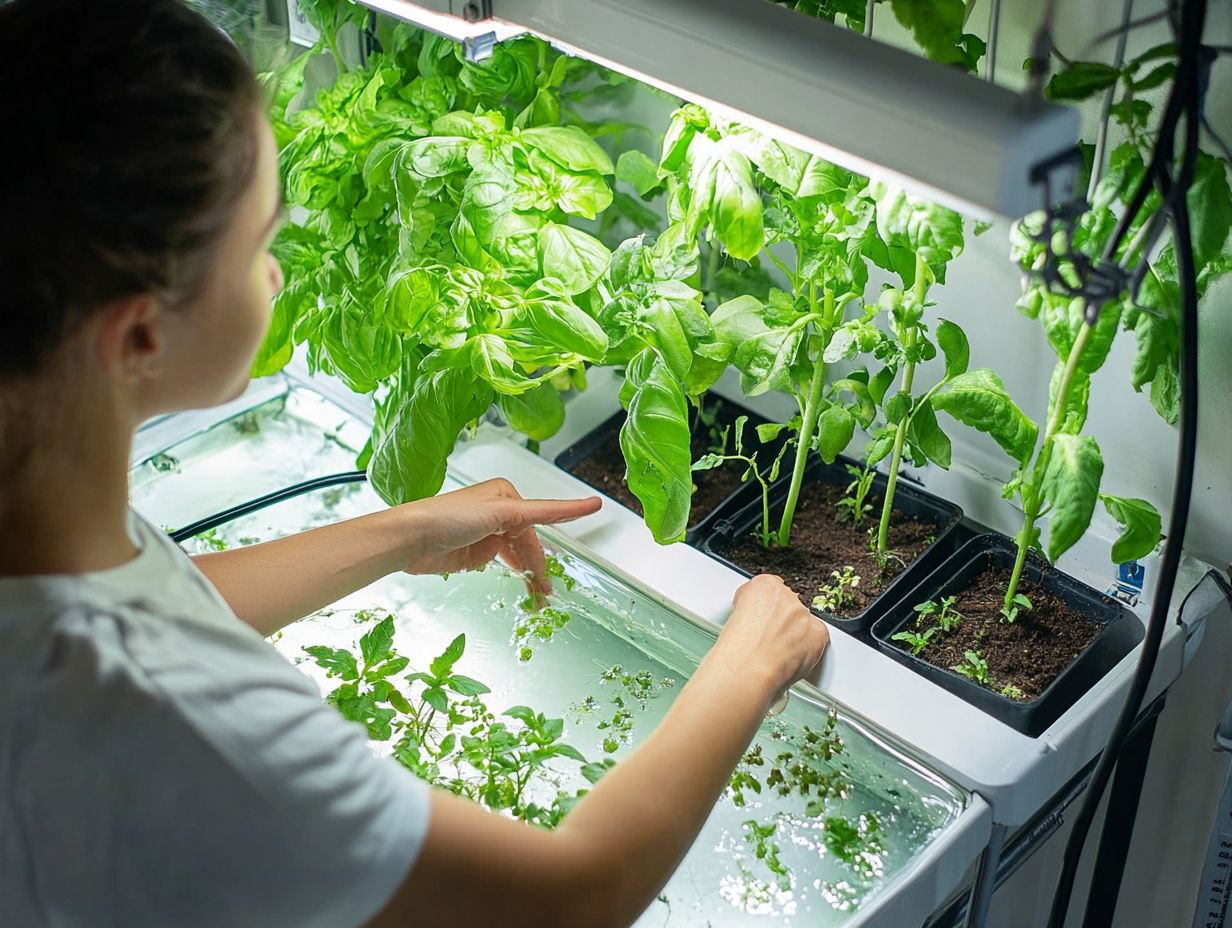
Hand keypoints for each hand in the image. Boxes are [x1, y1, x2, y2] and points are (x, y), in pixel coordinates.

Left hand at [397, 478, 600, 598]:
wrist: (411, 539)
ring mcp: (488, 532)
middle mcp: (499, 511)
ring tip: (538, 597)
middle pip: (530, 541)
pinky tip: (522, 583)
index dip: (570, 513)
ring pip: (519, 554)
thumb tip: (575, 506)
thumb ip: (538, 513)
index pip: (543, 513)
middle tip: (547, 591)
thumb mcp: (499, 513)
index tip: (595, 507)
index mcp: (506, 495)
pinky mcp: (476, 551)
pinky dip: (515, 572)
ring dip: (529, 574)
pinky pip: (504, 562)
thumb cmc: (448, 518)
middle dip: (540, 566)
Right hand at [710, 575, 828, 698]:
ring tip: (777, 654)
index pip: (771, 590)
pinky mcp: (818, 633)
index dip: (766, 609)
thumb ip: (751, 611)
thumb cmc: (736, 650)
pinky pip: (817, 638)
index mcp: (763, 585)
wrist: (748, 669)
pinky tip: (791, 658)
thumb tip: (755, 621)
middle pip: (789, 606)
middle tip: (769, 640)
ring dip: (795, 636)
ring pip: (804, 623)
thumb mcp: (733, 617)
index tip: (762, 621)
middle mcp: (787, 596)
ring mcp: (803, 614)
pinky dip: (809, 649)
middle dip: (782, 622)